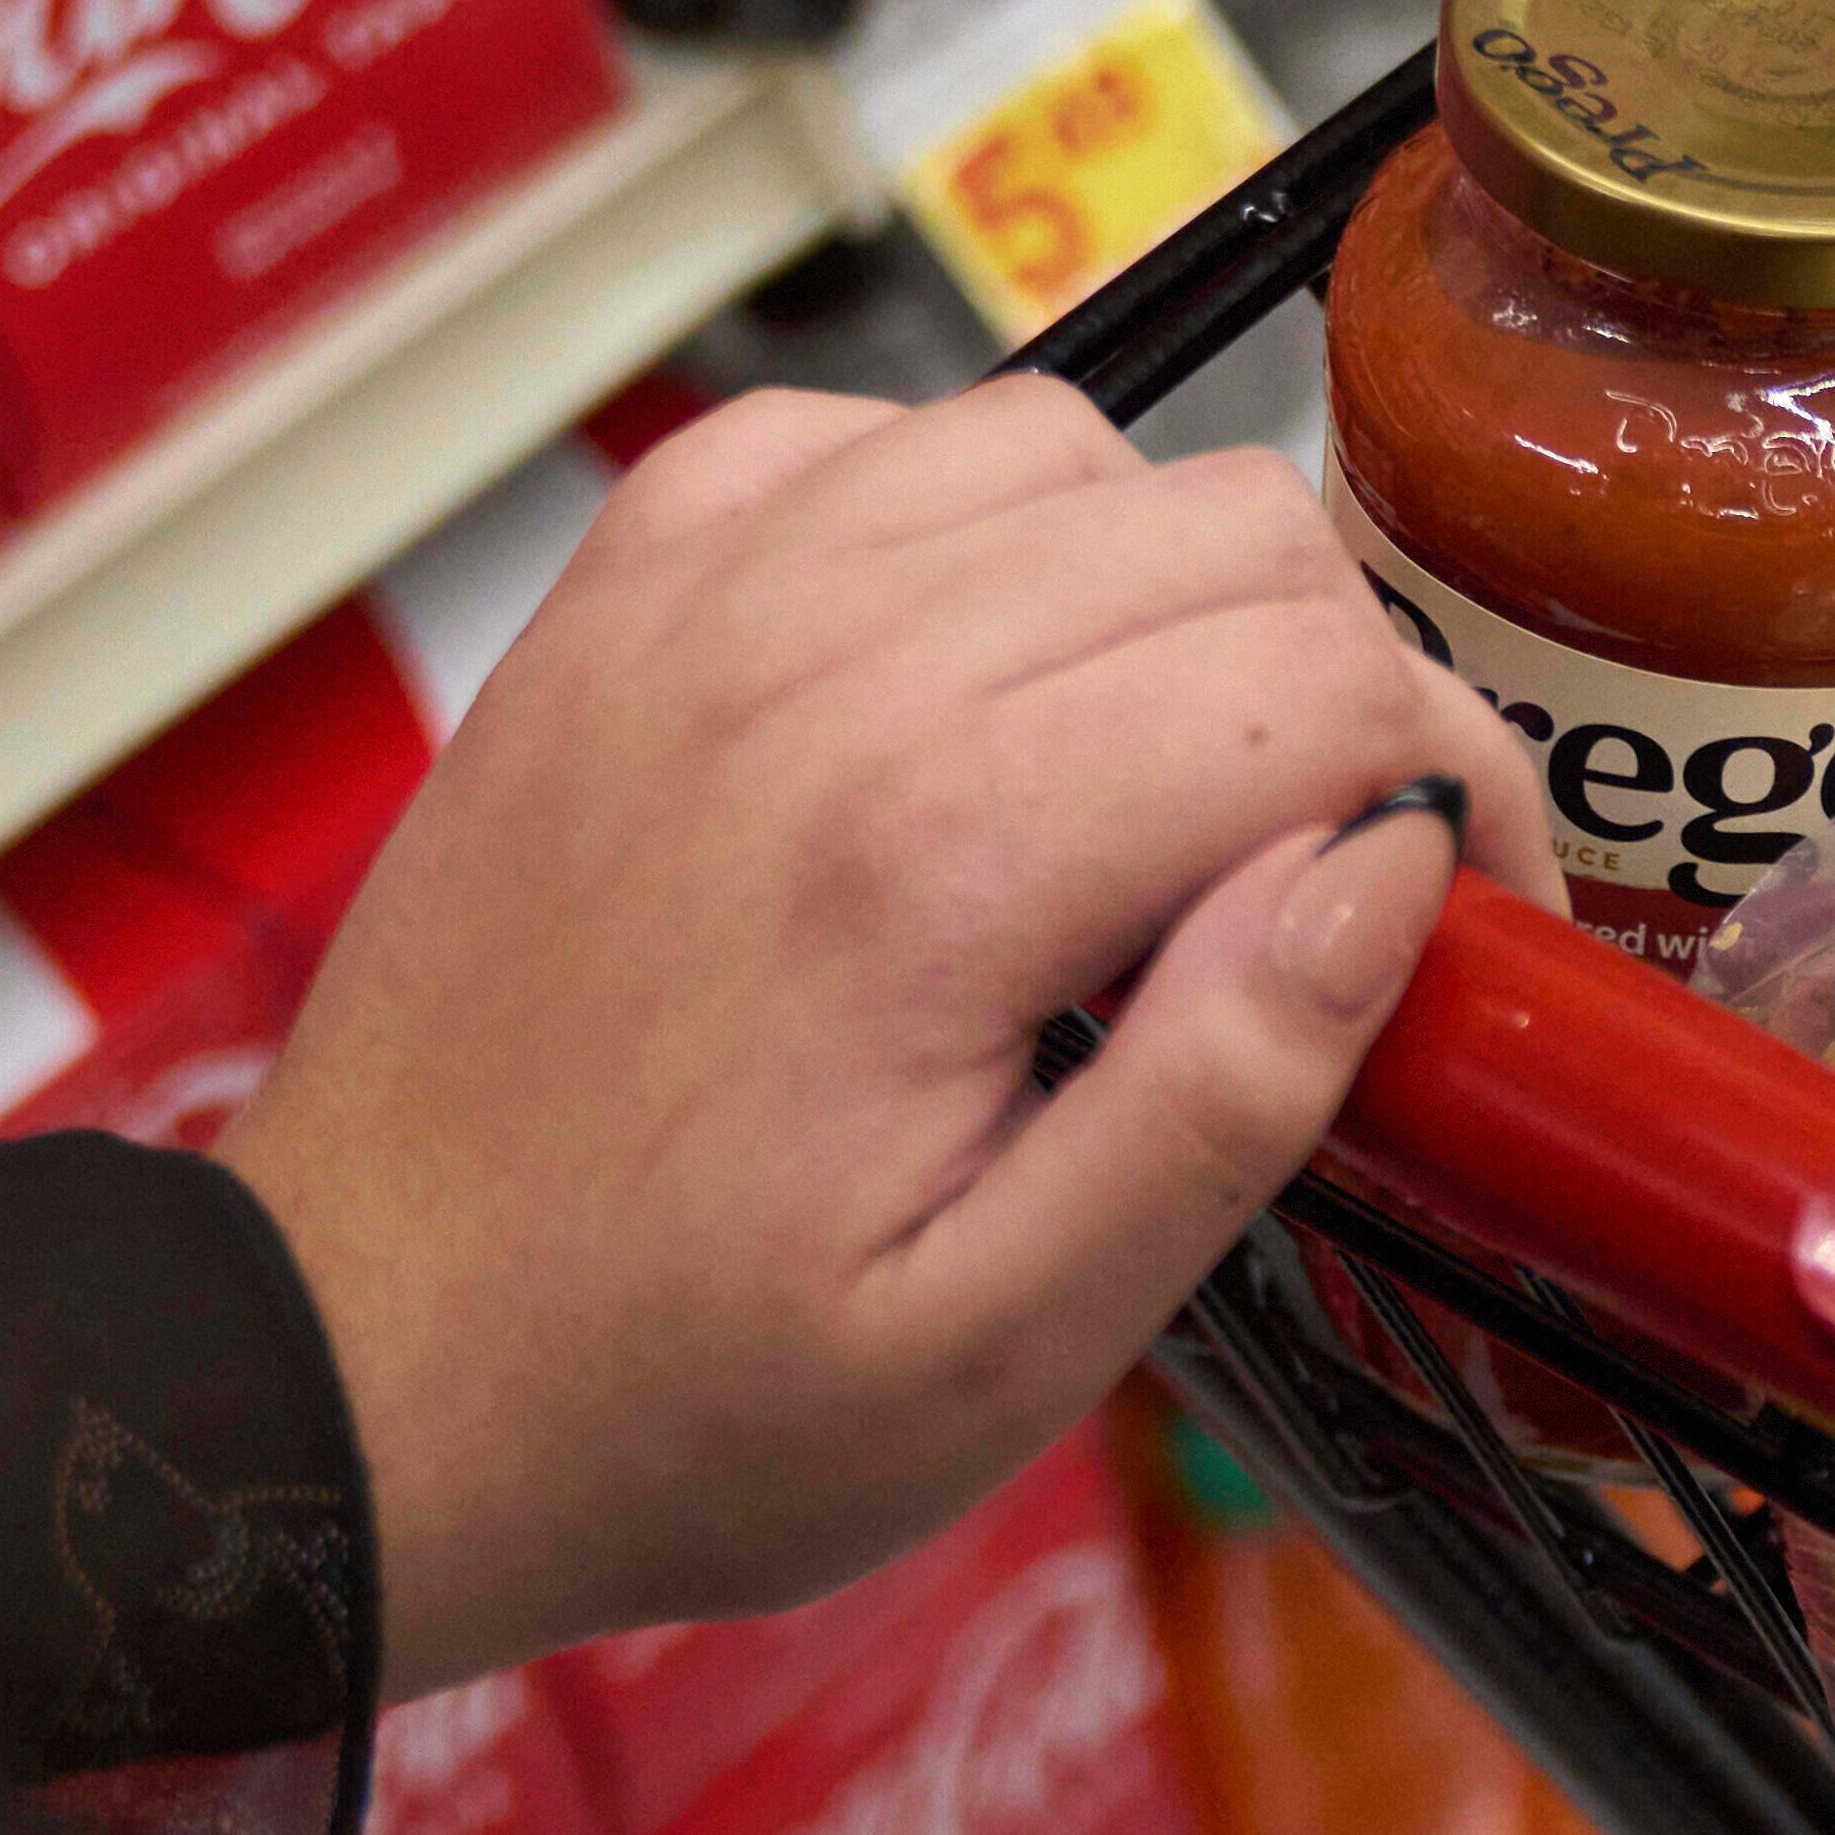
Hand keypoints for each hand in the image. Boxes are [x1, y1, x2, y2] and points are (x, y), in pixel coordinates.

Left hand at [223, 380, 1559, 1685]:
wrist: (364, 1369)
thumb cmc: (682, 1395)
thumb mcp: (1008, 1348)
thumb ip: (1223, 1094)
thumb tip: (1389, 870)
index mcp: (935, 860)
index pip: (1329, 679)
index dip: (1462, 787)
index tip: (1470, 914)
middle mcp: (813, 671)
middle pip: (1229, 531)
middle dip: (1345, 686)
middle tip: (1332, 871)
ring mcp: (695, 604)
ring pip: (1069, 446)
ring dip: (1169, 591)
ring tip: (1159, 782)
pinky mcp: (623, 596)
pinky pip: (871, 439)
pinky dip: (973, 525)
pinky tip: (974, 686)